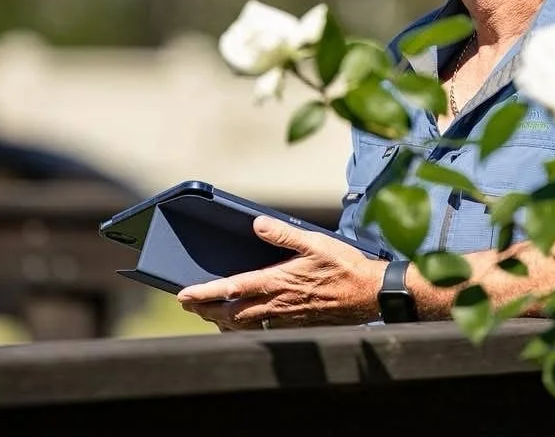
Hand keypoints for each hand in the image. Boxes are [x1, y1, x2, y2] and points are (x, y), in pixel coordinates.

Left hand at [175, 216, 384, 330]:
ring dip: (222, 319)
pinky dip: (244, 326)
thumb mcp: (316, 242)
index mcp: (278, 281)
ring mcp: (286, 316)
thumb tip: (258, 225)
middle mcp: (278, 303)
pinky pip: (262, 329)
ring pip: (245, 324)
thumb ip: (284, 234)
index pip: (233, 289)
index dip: (206, 293)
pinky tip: (242, 322)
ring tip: (208, 312)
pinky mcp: (295, 323)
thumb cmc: (345, 266)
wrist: (369, 294)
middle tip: (189, 304)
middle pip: (232, 313)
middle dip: (206, 309)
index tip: (185, 295)